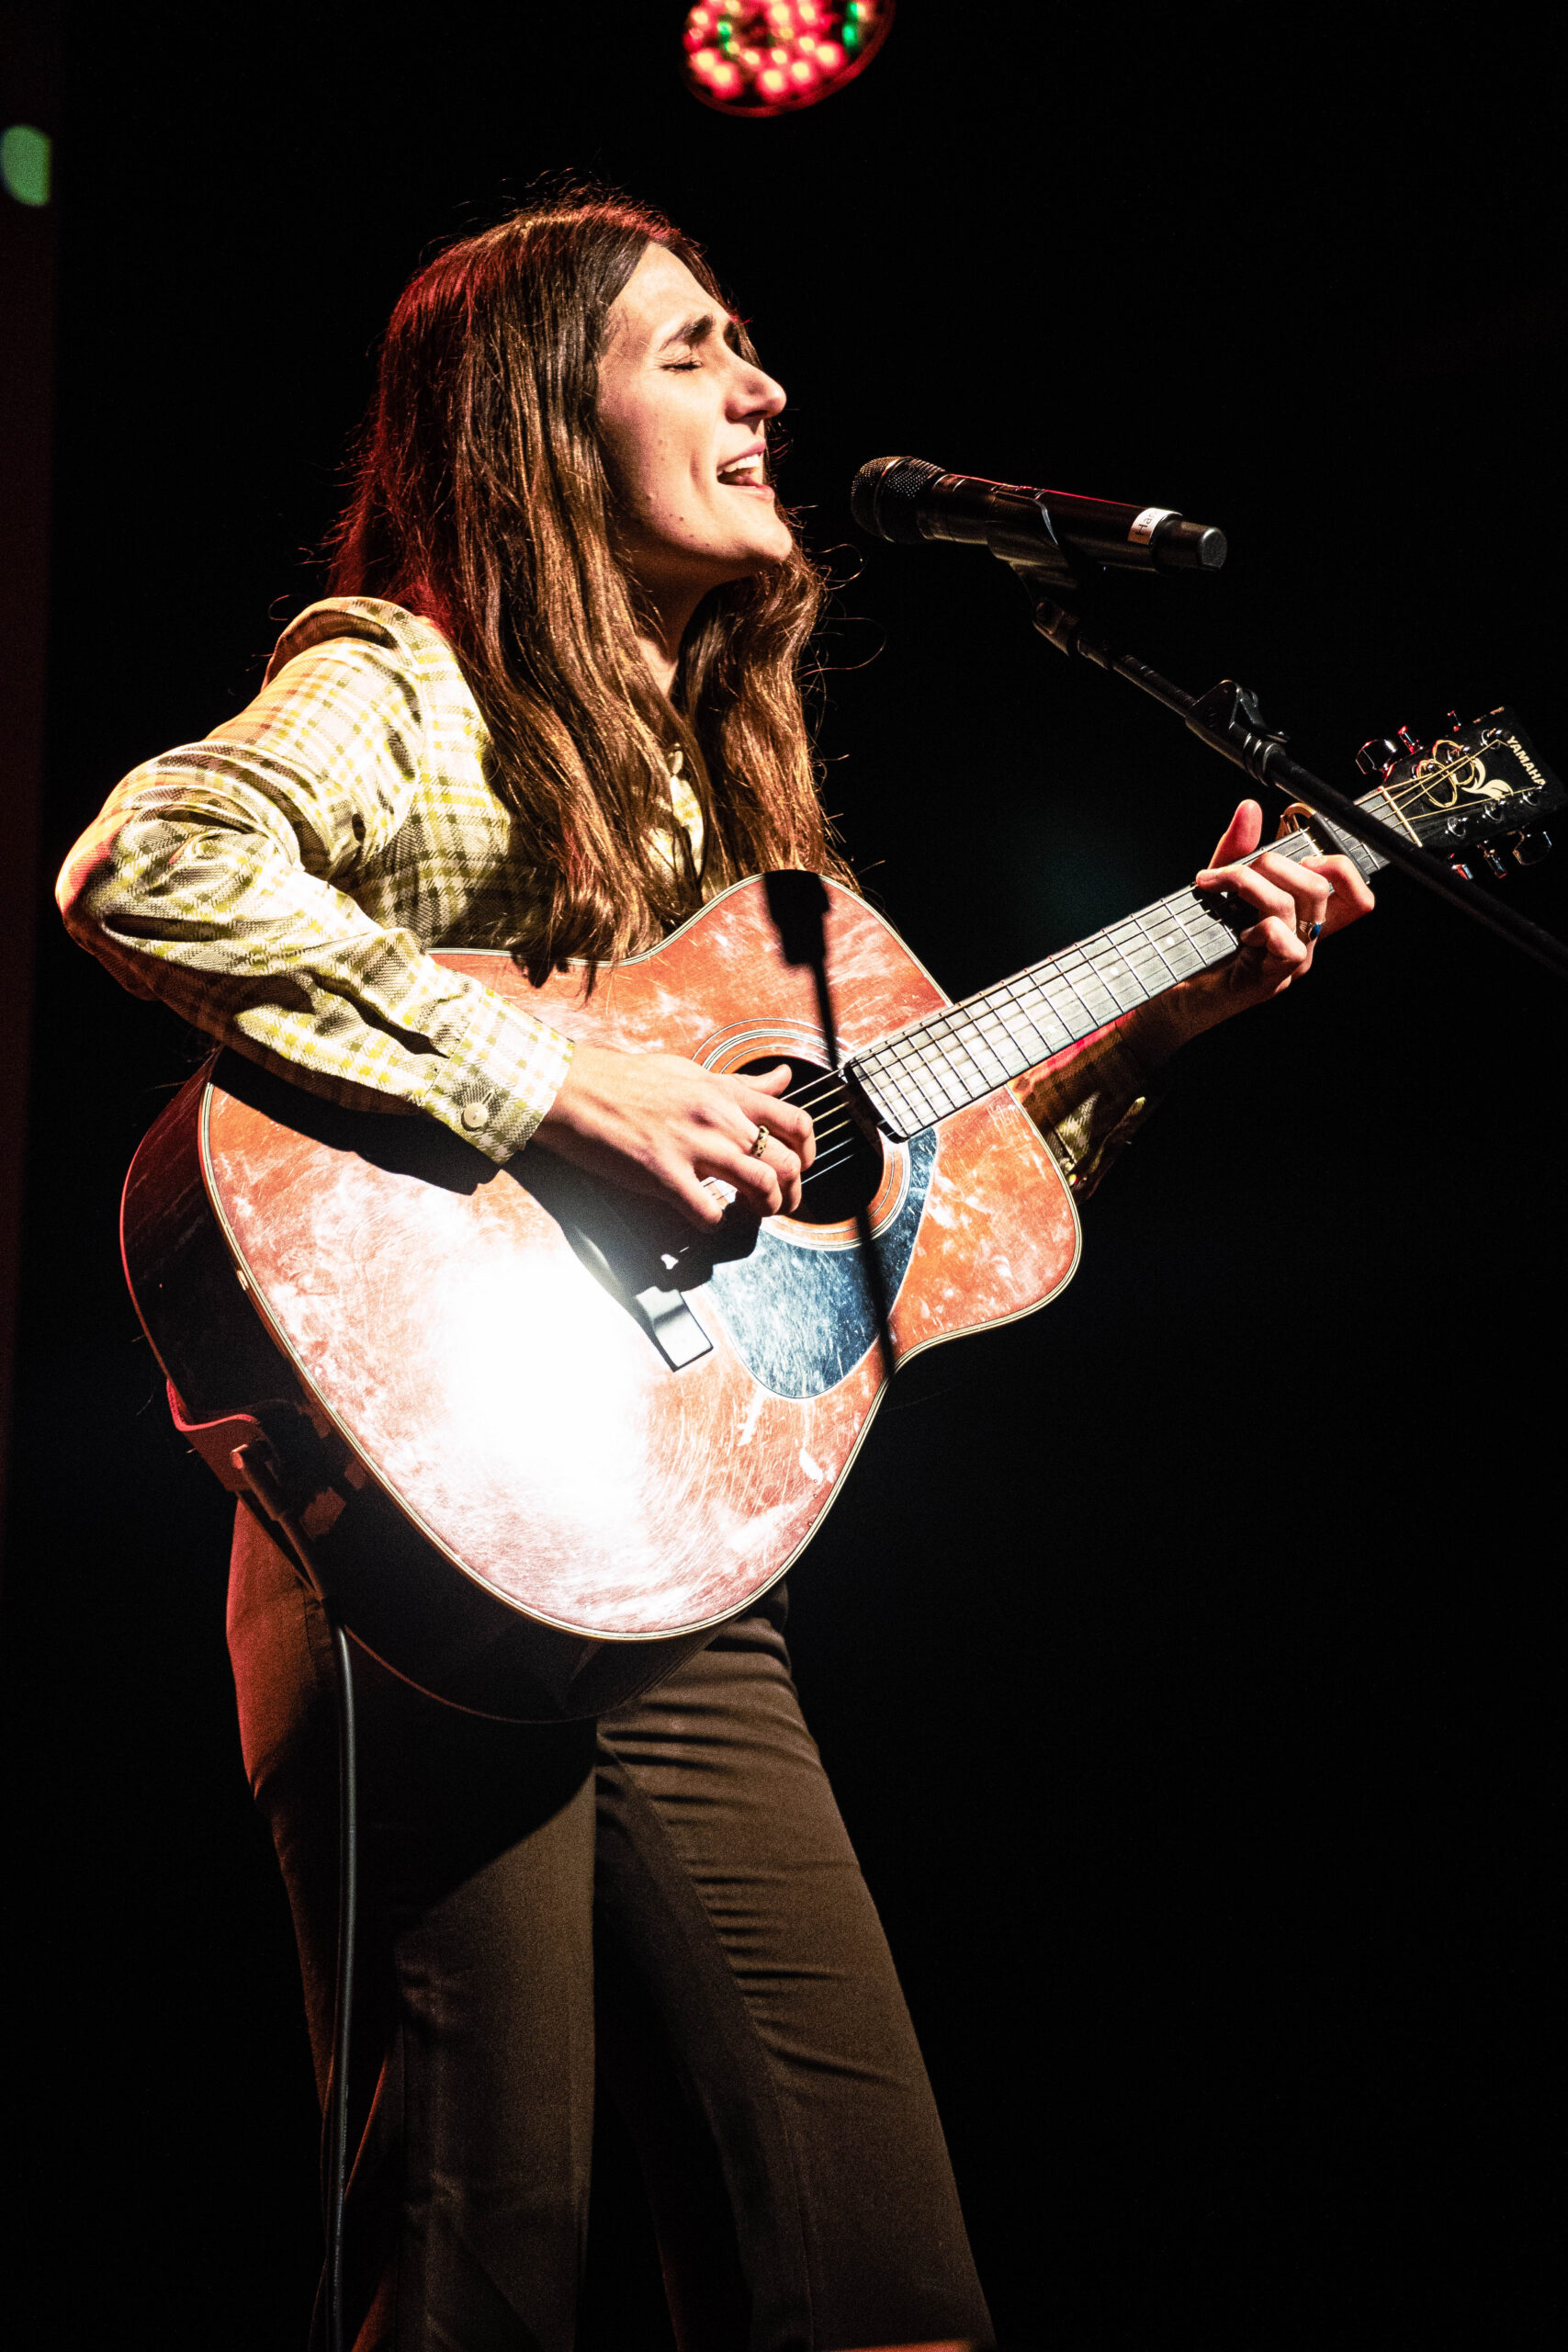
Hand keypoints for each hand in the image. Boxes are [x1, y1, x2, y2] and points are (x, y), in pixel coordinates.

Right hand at [535, 1045, 815, 1227]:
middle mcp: (718, 1117)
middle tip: (778, 1204)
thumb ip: (741, 1083)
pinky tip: (706, 1220)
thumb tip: (783, 1078)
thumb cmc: (626, 1080)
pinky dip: (714, 1224)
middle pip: (787, 1162)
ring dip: (764, 1210)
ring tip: (750, 1214)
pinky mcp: (663, 1174)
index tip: (799, 1169)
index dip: (809, 1153)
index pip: (795, 1121)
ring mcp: (692, 1146)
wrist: (572, 1089)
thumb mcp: (692, 1071)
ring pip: (761, 1185)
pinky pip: (708, 1212)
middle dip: (791, 1193)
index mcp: (726, 1092)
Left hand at [1130, 798, 1376, 1054]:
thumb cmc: (1197, 946)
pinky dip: (1260, 928)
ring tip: (1213, 887)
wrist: (1169, 999)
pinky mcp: (1268, 981)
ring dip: (1250, 885)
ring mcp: (1289, 964)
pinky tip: (1236, 933)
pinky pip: (1287, 945)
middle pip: (1321, 887)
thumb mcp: (1218, 888)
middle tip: (1230, 870)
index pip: (1356, 895)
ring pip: (1296, 907)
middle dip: (1272, 863)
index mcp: (1302, 920)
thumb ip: (1237, 850)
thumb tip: (1251, 808)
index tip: (1296, 857)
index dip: (1340, 867)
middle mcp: (1304, 942)